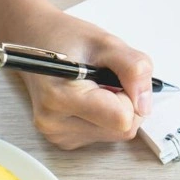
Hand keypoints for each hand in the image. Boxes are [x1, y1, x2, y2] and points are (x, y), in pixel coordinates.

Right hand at [4, 3, 154, 148]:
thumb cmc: (65, 39)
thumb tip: (145, 104)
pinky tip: (89, 98)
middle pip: (122, 130)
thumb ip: (133, 69)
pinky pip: (104, 134)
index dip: (130, 96)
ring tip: (95, 86)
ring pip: (116, 134)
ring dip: (117, 110)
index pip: (122, 119)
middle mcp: (56, 124)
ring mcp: (58, 135)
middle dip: (126, 103)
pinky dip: (106, 117)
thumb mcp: (106, 43)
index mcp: (61, 98)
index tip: (116, 76)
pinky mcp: (64, 140)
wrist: (34, 41)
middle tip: (106, 78)